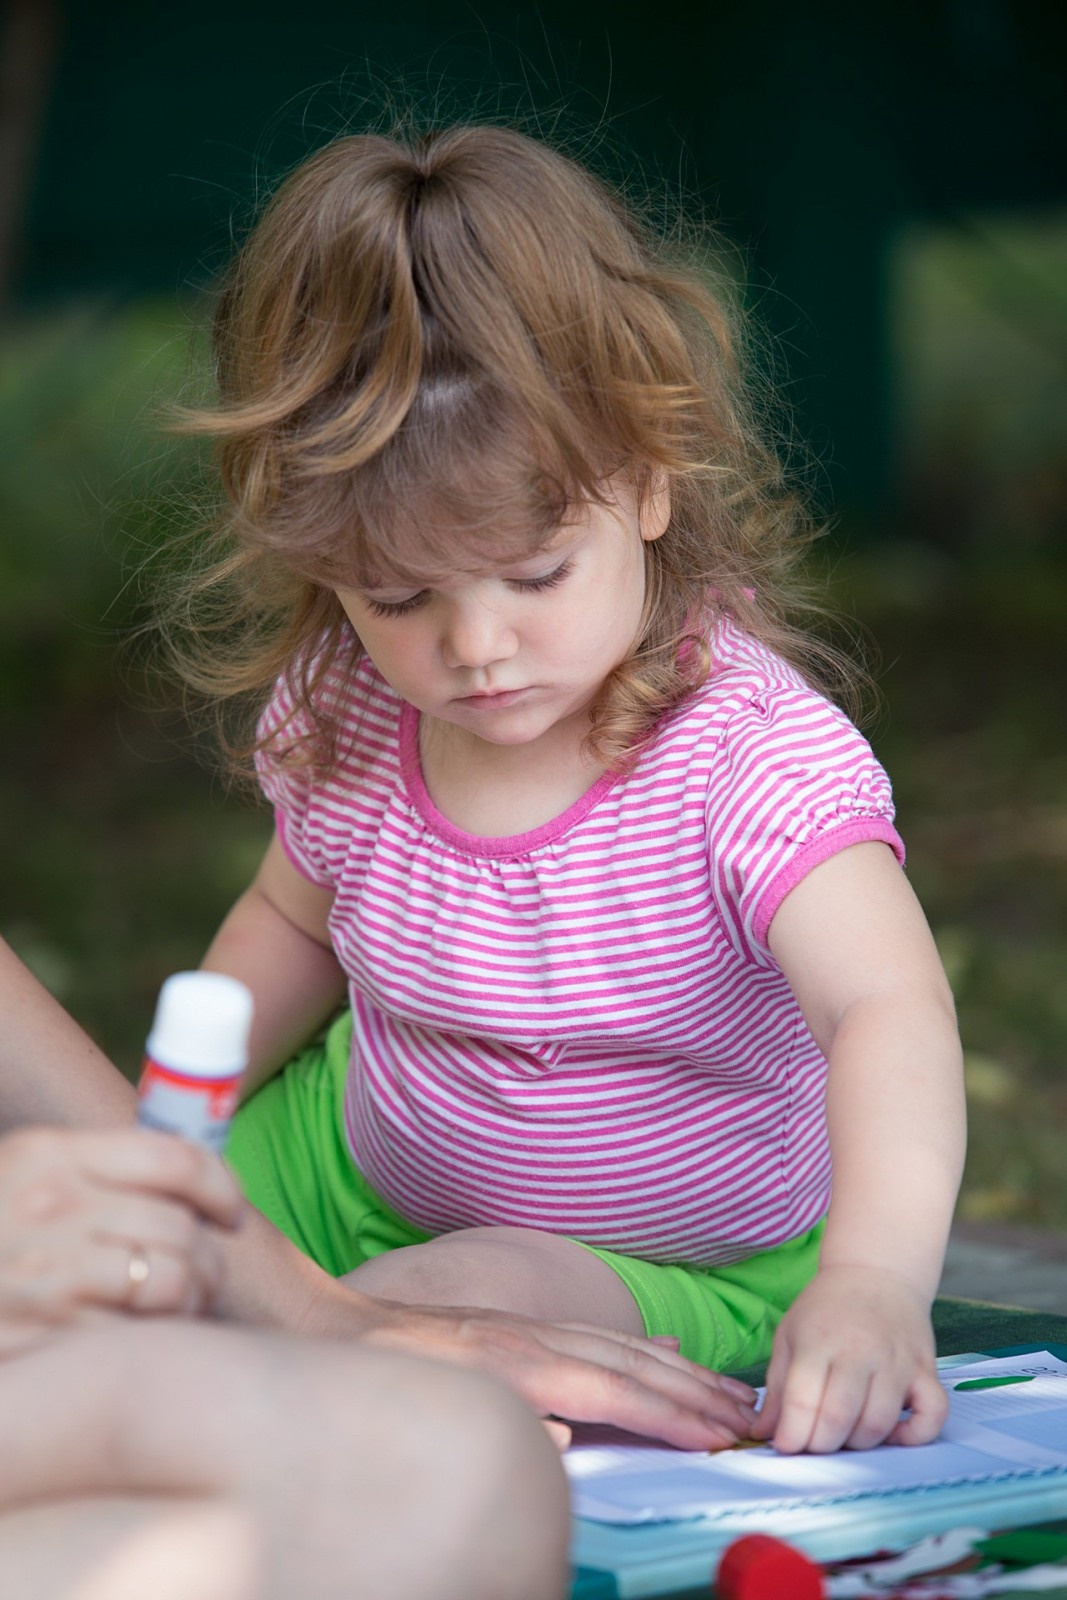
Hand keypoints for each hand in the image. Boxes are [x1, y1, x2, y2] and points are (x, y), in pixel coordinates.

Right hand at [0, 1126, 243, 1354]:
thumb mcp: (25, 1173)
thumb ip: (99, 1169)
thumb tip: (193, 1178)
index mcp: (53, 1155)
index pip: (174, 1157)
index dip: (221, 1184)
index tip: (230, 1209)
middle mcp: (52, 1209)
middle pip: (181, 1227)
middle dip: (211, 1254)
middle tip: (207, 1270)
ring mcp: (47, 1276)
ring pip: (173, 1282)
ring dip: (195, 1298)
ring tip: (184, 1304)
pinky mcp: (44, 1337)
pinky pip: (136, 1337)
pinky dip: (155, 1340)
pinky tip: (143, 1339)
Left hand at [295, 1282, 757, 1450]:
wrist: (328, 1325)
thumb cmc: (372, 1377)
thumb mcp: (424, 1405)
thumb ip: (498, 1425)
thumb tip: (561, 1443)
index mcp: (516, 1363)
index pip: (611, 1392)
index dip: (669, 1415)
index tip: (720, 1436)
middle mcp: (532, 1339)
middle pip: (631, 1365)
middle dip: (694, 1393)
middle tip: (751, 1419)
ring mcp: (527, 1329)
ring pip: (620, 1347)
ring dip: (679, 1370)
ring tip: (728, 1390)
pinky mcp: (517, 1330)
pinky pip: (596, 1337)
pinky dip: (641, 1348)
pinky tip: (666, 1354)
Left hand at [751, 1264, 946, 1452]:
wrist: (876, 1272)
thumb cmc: (826, 1308)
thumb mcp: (789, 1335)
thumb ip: (777, 1387)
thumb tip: (763, 1432)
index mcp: (818, 1342)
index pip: (802, 1402)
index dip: (791, 1436)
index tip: (786, 1446)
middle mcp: (860, 1351)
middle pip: (839, 1419)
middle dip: (821, 1445)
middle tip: (814, 1442)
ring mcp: (897, 1362)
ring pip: (879, 1423)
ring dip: (858, 1443)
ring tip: (845, 1433)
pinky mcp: (926, 1370)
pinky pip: (932, 1415)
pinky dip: (914, 1435)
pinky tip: (893, 1433)